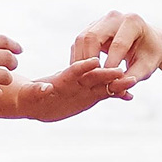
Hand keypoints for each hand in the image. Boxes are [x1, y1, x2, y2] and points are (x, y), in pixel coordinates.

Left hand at [0, 61, 136, 123]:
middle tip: (123, 73)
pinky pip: (106, 94)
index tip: (96, 62)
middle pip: (94, 75)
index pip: (75, 70)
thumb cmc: (28, 96)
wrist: (33, 99)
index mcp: (62, 78)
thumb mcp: (30, 94)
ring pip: (104, 83)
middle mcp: (77, 81)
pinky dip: (117, 94)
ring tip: (133, 81)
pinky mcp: (91, 95)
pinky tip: (129, 96)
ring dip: (117, 83)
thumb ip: (37, 91)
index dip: (85, 67)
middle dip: (108, 74)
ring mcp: (85, 87)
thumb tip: (41, 90)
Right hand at [72, 9, 161, 82]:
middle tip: (90, 81)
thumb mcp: (146, 67)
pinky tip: (82, 72)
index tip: (107, 84)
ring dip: (80, 60)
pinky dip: (79, 57)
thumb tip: (113, 86)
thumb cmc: (149, 55)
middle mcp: (114, 16)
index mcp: (133, 22)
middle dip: (90, 60)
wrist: (149, 43)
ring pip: (82, 38)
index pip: (118, 44)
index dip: (111, 65)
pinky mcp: (92, 27)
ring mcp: (101, 20)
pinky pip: (80, 42)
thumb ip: (132, 76)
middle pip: (93, 37)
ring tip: (83, 78)